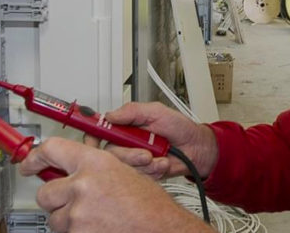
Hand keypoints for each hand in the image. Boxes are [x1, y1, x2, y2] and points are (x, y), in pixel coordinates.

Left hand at [19, 137, 212, 232]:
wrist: (163, 230)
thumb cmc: (151, 205)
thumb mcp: (125, 171)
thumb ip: (95, 163)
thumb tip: (76, 154)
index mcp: (95, 163)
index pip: (51, 150)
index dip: (35, 158)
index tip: (28, 164)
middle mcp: (82, 185)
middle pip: (45, 192)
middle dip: (55, 198)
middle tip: (70, 200)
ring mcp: (78, 214)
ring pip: (54, 218)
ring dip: (68, 219)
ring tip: (94, 217)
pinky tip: (97, 227)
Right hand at [83, 102, 217, 179]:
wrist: (197, 148)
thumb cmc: (180, 128)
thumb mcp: (157, 111)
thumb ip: (132, 111)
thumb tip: (109, 115)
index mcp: (125, 126)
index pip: (100, 131)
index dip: (92, 136)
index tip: (92, 140)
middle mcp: (126, 143)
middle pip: (109, 154)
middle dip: (127, 155)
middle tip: (144, 152)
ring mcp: (134, 159)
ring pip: (123, 167)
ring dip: (143, 164)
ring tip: (159, 156)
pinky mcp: (142, 173)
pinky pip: (138, 176)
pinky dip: (153, 170)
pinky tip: (163, 163)